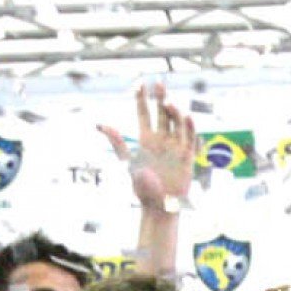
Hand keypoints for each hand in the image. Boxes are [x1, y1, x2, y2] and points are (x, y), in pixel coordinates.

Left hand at [103, 83, 195, 212]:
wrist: (159, 208)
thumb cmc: (141, 189)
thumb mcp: (126, 164)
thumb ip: (117, 143)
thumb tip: (100, 124)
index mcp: (145, 140)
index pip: (143, 113)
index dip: (141, 98)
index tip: (140, 83)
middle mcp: (161, 140)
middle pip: (161, 113)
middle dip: (160, 97)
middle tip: (159, 83)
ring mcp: (175, 146)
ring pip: (176, 121)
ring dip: (173, 111)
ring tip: (167, 103)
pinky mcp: (187, 155)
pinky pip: (190, 137)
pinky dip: (189, 126)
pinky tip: (186, 116)